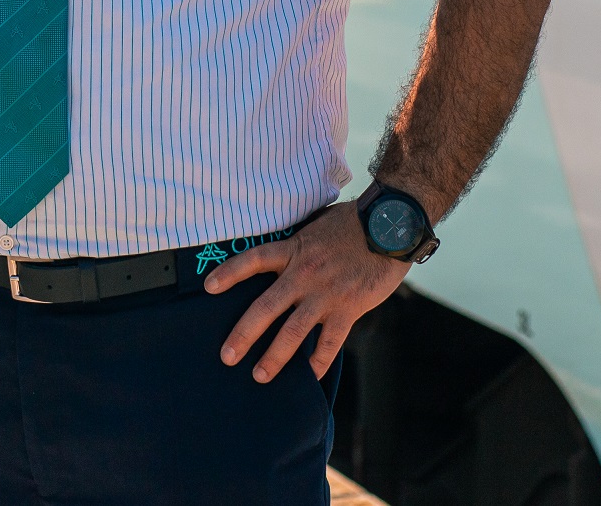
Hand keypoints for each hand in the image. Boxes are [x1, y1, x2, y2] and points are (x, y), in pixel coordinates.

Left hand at [204, 203, 409, 382]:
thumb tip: (281, 254)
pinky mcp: (349, 309)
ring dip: (274, 356)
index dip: (229, 273)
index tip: (208, 287)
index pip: (253, 260)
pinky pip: (330, 343)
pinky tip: (309, 376)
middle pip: (266, 307)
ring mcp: (326, 294)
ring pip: (293, 332)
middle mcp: (304, 274)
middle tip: (227, 356)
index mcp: (294, 249)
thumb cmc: (354, 223)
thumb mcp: (317, 225)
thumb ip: (298, 242)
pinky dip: (319, 362)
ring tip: (259, 375)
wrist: (391, 225)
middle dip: (243, 334)